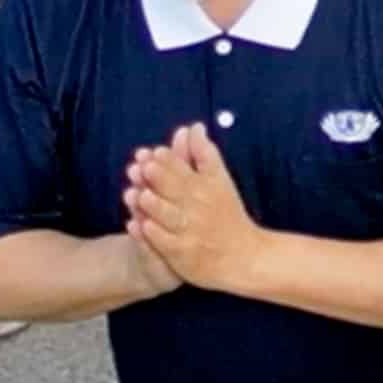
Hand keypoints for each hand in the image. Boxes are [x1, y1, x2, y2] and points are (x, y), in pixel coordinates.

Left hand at [123, 121, 265, 292]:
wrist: (244, 256)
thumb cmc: (227, 215)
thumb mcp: (220, 181)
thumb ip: (204, 154)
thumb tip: (192, 126)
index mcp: (208, 186)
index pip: (186, 170)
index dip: (169, 161)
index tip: (154, 152)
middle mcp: (199, 207)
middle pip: (176, 190)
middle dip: (160, 179)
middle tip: (142, 167)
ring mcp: (190, 231)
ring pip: (169, 216)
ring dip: (154, 206)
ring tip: (139, 195)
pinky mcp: (182, 253)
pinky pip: (164, 242)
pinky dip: (152, 234)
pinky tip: (139, 226)